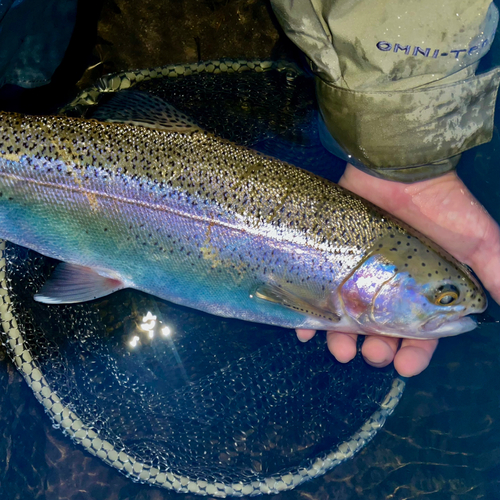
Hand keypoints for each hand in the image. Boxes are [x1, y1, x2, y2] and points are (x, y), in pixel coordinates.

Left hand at [297, 163, 499, 376]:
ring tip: (340, 349)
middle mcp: (389, 288)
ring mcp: (358, 275)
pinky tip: (304, 331)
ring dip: (342, 340)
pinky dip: (309, 316)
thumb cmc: (443, 206)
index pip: (421, 333)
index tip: (405, 366)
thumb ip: (496, 274)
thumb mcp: (479, 241)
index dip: (415, 353)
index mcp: (423, 292)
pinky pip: (317, 293)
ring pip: (347, 319)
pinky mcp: (333, 260)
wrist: (401, 167)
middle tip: (372, 354)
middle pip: (380, 331)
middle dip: (377, 350)